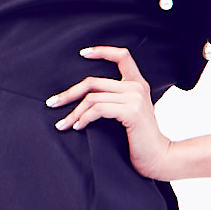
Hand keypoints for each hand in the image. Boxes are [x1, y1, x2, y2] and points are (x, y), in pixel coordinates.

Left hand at [46, 47, 174, 179]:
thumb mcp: (128, 114)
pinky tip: (78, 127)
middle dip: (68, 94)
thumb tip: (83, 98)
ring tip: (63, 124)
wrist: (158, 158)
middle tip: (52, 103)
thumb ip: (114, 100)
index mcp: (137, 84)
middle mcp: (137, 87)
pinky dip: (83, 118)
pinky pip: (98, 109)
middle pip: (93, 82)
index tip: (82, 53)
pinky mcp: (131, 111)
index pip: (122, 56)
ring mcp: (135, 97)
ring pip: (92, 98)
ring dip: (73, 113)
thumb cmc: (139, 140)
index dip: (102, 51)